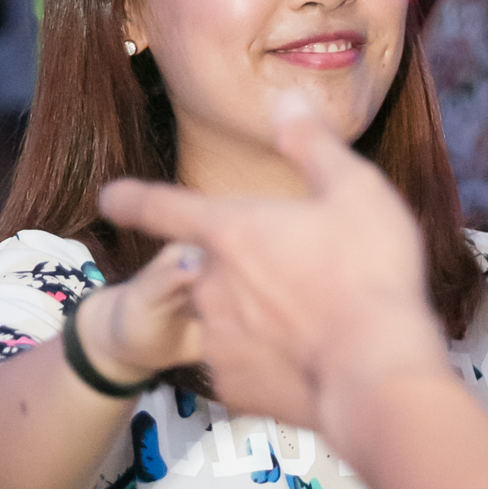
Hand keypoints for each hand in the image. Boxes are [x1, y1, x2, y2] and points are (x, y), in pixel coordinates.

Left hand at [99, 113, 446, 428]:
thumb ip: (312, 144)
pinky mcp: (235, 389)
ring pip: (228, 319)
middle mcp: (211, 284)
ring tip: (313, 321)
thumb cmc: (372, 276)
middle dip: (247, 270)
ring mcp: (219, 340)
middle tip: (305, 278)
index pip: (164, 207)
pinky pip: (244, 367)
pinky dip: (267, 363)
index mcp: (232, 230)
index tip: (110, 198)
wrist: (377, 374)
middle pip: (213, 268)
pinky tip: (306, 359)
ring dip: (257, 317)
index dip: (134, 198)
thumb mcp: (355, 190)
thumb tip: (286, 100)